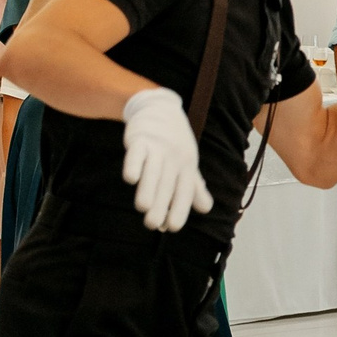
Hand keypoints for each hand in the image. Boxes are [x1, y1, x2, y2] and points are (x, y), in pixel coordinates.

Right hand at [120, 85, 214, 232]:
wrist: (160, 108)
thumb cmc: (175, 142)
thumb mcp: (188, 163)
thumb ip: (194, 187)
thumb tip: (206, 209)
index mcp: (187, 166)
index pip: (184, 191)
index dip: (179, 209)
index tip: (172, 227)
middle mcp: (174, 158)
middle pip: (167, 184)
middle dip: (161, 204)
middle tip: (152, 225)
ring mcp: (157, 147)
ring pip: (153, 170)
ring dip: (148, 188)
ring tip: (143, 207)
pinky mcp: (140, 138)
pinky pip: (137, 152)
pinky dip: (134, 164)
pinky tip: (131, 178)